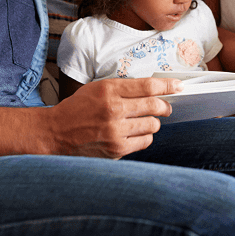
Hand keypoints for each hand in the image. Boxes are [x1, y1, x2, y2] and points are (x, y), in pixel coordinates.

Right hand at [46, 77, 181, 158]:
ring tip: (143, 121)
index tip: (178, 87)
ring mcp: (115, 131)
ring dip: (153, 122)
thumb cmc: (78, 108)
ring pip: (153, 125)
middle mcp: (113, 110)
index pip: (148, 86)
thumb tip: (155, 89)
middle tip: (164, 106)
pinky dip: (144, 136)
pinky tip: (135, 132)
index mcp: (109, 90)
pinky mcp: (116, 149)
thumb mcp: (98, 88)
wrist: (56, 132)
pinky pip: (145, 141)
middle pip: (155, 106)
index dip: (168, 86)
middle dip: (164, 106)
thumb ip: (124, 88)